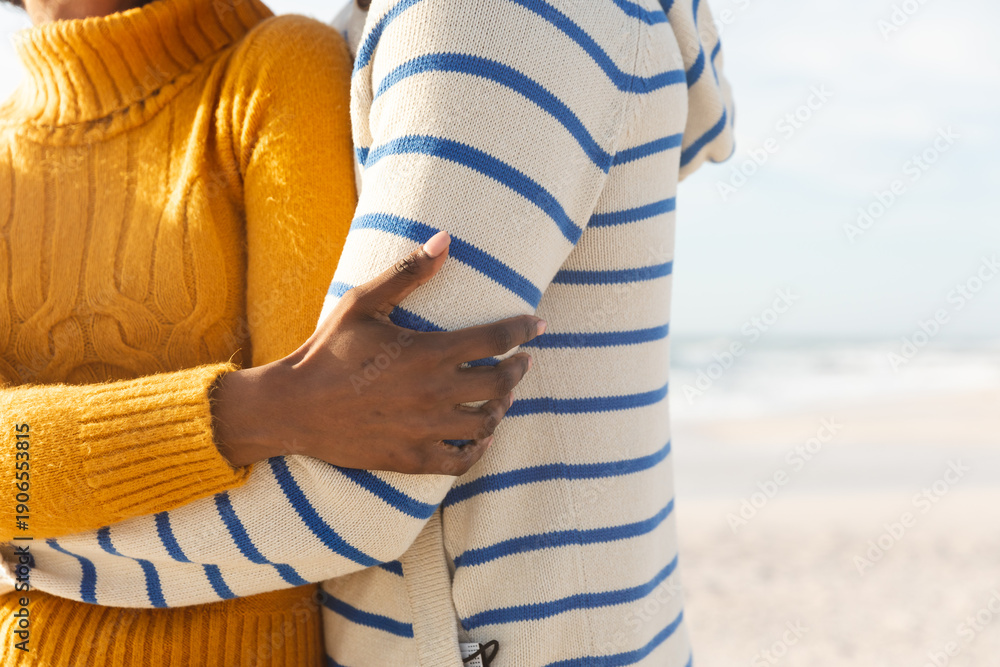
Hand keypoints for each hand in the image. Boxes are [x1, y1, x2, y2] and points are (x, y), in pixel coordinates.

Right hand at [212, 231, 543, 474]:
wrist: (292, 406)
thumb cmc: (328, 349)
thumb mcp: (364, 303)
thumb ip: (408, 273)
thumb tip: (446, 239)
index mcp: (428, 353)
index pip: (496, 339)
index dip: (523, 329)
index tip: (536, 325)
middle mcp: (434, 393)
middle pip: (501, 383)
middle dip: (518, 369)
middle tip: (521, 361)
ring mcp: (425, 430)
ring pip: (486, 423)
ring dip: (501, 407)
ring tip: (502, 396)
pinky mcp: (411, 459)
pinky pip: (461, 461)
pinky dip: (478, 449)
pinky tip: (480, 437)